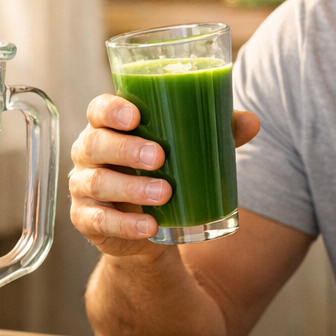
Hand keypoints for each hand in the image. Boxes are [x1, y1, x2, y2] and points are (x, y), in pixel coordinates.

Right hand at [68, 93, 259, 258]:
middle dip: (125, 149)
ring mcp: (83, 187)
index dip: (111, 110)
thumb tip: (251, 122)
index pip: (98, 109)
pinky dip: (124, 226)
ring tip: (164, 192)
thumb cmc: (164, 171)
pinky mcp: (86, 219)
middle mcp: (89, 153)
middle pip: (95, 144)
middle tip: (159, 156)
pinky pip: (98, 222)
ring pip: (96, 183)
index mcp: (109, 126)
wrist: (148, 225)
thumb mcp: (187, 150)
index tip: (135, 116)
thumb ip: (216, 133)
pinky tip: (149, 226)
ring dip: (129, 188)